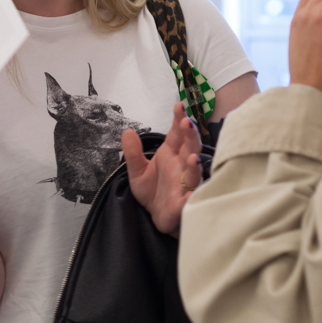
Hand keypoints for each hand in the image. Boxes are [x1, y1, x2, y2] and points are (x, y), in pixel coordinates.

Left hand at [121, 102, 202, 235]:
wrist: (154, 217)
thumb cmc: (152, 192)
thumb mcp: (136, 171)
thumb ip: (132, 152)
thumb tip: (127, 131)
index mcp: (171, 154)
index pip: (177, 133)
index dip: (179, 119)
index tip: (179, 105)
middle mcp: (181, 166)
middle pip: (189, 147)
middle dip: (190, 135)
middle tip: (186, 123)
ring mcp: (185, 184)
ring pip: (194, 171)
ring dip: (194, 164)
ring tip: (192, 156)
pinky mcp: (183, 203)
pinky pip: (190, 197)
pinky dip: (192, 192)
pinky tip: (191, 191)